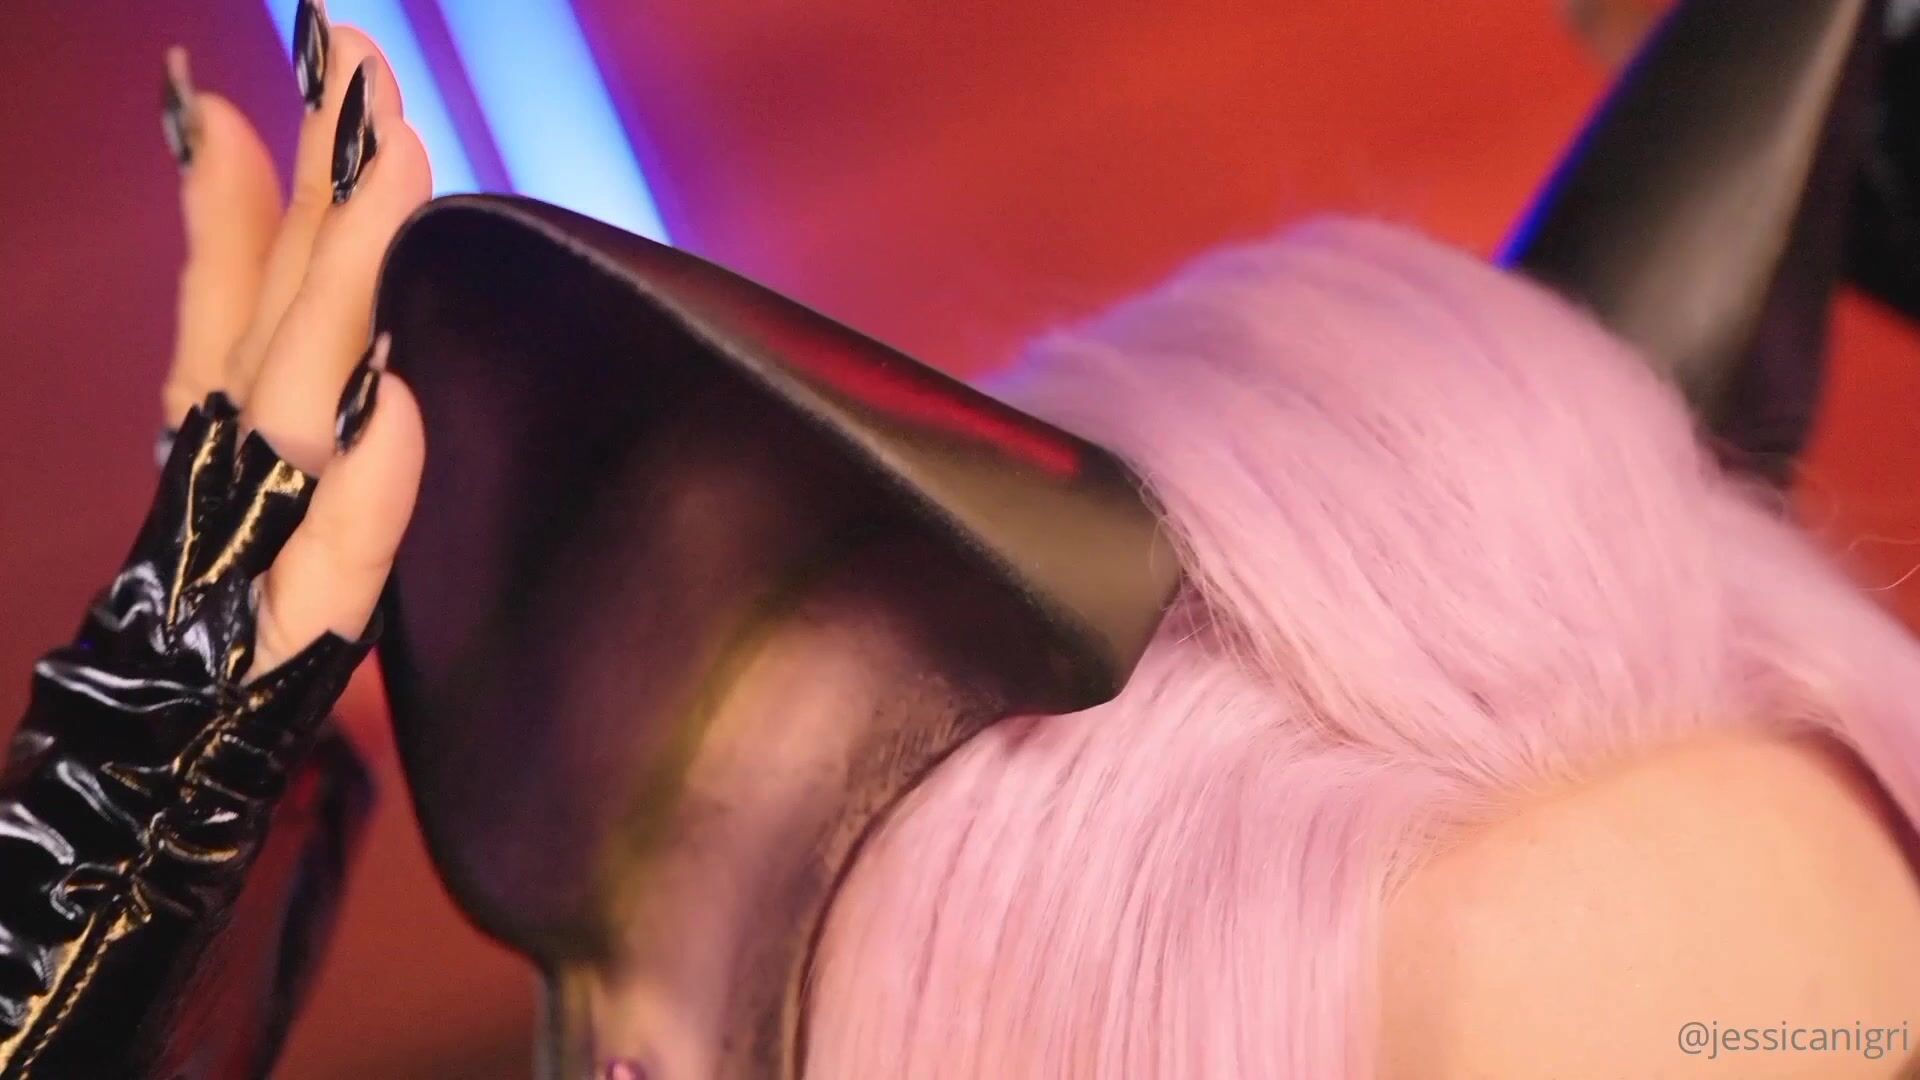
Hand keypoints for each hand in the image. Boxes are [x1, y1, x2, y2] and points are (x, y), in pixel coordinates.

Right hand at [160, 8, 426, 681]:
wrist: (160, 752)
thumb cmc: (227, 580)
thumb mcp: (232, 409)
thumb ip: (225, 275)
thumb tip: (223, 134)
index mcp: (230, 402)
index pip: (269, 257)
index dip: (309, 155)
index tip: (342, 47)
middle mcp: (235, 450)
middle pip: (289, 300)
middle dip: (333, 176)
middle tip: (365, 60)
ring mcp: (259, 533)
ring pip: (303, 394)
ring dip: (346, 279)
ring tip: (396, 165)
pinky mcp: (297, 631)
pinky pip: (335, 558)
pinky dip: (364, 486)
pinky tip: (395, 412)